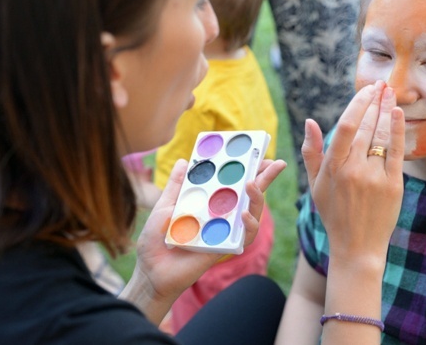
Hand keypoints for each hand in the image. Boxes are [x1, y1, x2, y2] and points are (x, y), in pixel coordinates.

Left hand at [121, 157, 285, 323]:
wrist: (150, 271)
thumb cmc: (155, 241)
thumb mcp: (164, 207)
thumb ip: (176, 186)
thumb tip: (184, 161)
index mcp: (207, 203)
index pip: (232, 183)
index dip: (247, 169)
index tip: (259, 154)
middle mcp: (220, 215)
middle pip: (249, 195)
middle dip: (265, 178)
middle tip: (276, 164)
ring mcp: (225, 231)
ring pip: (252, 214)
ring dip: (258, 198)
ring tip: (253, 184)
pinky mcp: (225, 247)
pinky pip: (244, 237)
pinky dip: (249, 225)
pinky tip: (243, 215)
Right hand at [302, 80, 404, 262]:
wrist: (357, 246)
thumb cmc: (333, 214)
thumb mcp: (315, 184)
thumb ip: (311, 152)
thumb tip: (310, 122)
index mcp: (333, 168)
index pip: (346, 126)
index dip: (358, 104)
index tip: (366, 90)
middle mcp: (353, 170)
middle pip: (366, 127)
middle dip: (374, 102)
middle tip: (381, 84)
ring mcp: (374, 178)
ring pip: (381, 136)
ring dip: (387, 111)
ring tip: (390, 92)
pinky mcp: (393, 185)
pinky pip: (396, 152)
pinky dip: (397, 130)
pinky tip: (398, 113)